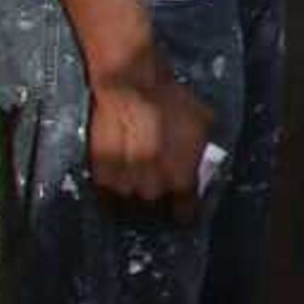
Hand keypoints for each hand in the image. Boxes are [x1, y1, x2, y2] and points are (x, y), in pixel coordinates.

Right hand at [83, 50, 216, 220]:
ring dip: (136, 203)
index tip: (185, 209)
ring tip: (140, 190)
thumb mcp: (203, 125)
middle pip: (157, 213)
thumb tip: (199, 165)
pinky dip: (115, 197)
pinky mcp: (100, 181)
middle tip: (160, 195)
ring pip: (131, 209)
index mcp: (182, 181)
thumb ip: (200, 153)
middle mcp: (153, 191)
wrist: (131, 89)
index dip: (186, 213)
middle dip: (160, 207)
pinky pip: (109, 201)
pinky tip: (121, 186)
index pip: (186, 214)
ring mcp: (125, 188)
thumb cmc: (172, 102)